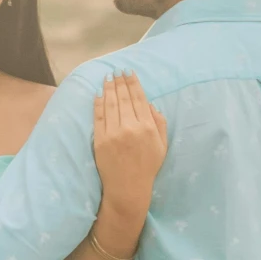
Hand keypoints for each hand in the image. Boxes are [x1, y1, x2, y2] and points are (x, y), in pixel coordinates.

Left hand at [93, 71, 167, 227]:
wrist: (128, 188)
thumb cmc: (147, 167)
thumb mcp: (162, 146)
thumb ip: (160, 123)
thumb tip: (151, 104)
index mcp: (147, 127)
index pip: (139, 99)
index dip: (133, 83)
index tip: (128, 72)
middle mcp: (130, 127)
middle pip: (123, 98)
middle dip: (120, 82)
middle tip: (116, 71)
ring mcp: (113, 133)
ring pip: (110, 104)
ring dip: (109, 88)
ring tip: (108, 77)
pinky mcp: (100, 140)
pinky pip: (99, 117)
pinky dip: (98, 104)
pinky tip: (99, 94)